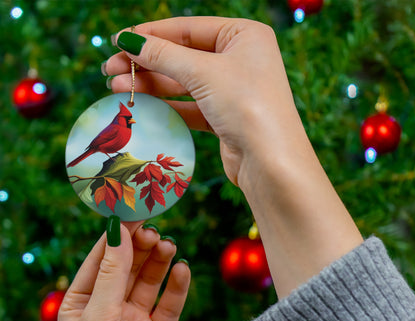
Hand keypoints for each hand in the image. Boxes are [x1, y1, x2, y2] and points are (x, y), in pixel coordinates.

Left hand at [58, 220, 189, 320]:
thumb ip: (112, 272)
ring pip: (150, 281)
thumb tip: (118, 230)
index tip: (133, 212)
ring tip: (169, 246)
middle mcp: (109, 308)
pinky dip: (177, 286)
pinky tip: (183, 270)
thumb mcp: (99, 316)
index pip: (101, 258)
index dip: (117, 235)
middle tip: (155, 232)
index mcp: (83, 302)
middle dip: (141, 247)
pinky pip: (170, 303)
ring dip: (159, 262)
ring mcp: (135, 320)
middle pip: (128, 266)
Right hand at [104, 17, 299, 185]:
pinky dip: (167, 105)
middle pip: (183, 55)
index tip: (118, 41)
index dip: (151, 34)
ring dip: (151, 85)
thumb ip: (164, 55)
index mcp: (244, 35)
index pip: (188, 28)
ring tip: (116, 88)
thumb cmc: (246, 105)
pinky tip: (142, 105)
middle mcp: (240, 59)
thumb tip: (128, 40)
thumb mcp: (203, 72)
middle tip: (110, 69)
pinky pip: (190, 106)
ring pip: (184, 82)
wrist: (270, 162)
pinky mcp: (225, 117)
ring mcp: (233, 90)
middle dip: (146, 63)